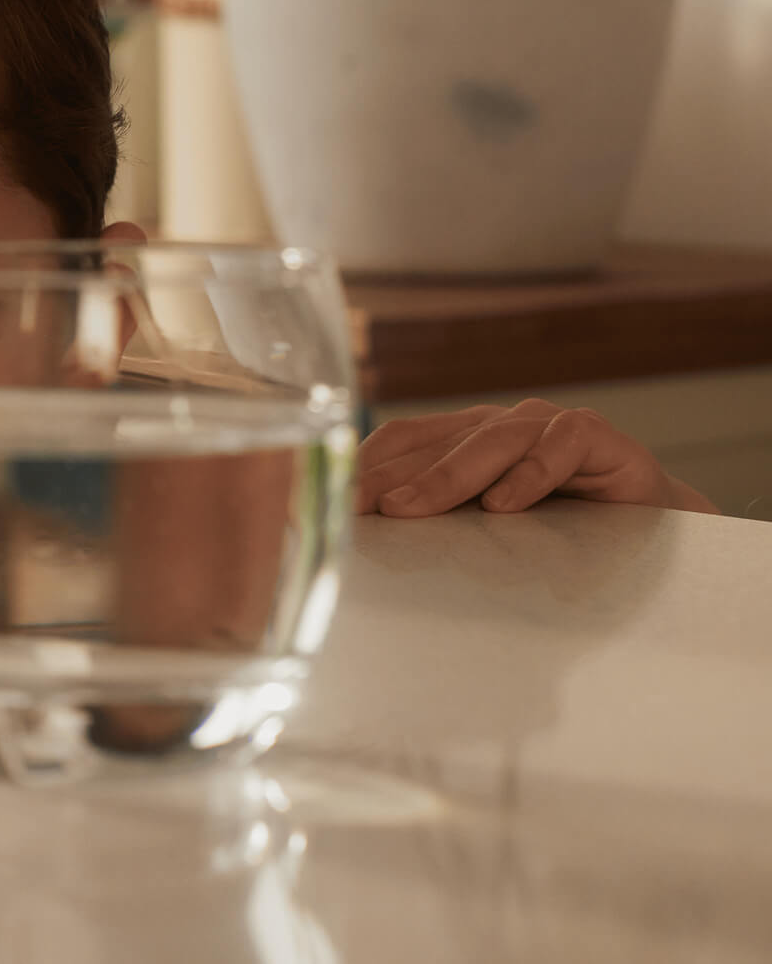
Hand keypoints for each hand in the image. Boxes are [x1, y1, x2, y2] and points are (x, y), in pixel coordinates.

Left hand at [356, 399, 717, 517]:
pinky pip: (559, 446)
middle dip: (387, 477)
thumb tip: (362, 546)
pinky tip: (506, 504)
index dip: (361, 467)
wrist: (646, 525)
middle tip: (351, 510)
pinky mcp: (596, 437)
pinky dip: (531, 473)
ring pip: (490, 441)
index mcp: (463, 438)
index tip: (325, 502)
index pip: (400, 441)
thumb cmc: (555, 526)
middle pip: (434, 442)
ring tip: (409, 510)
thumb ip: (439, 524)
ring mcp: (546, 425)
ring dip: (446, 477)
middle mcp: (499, 424)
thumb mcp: (487, 527)